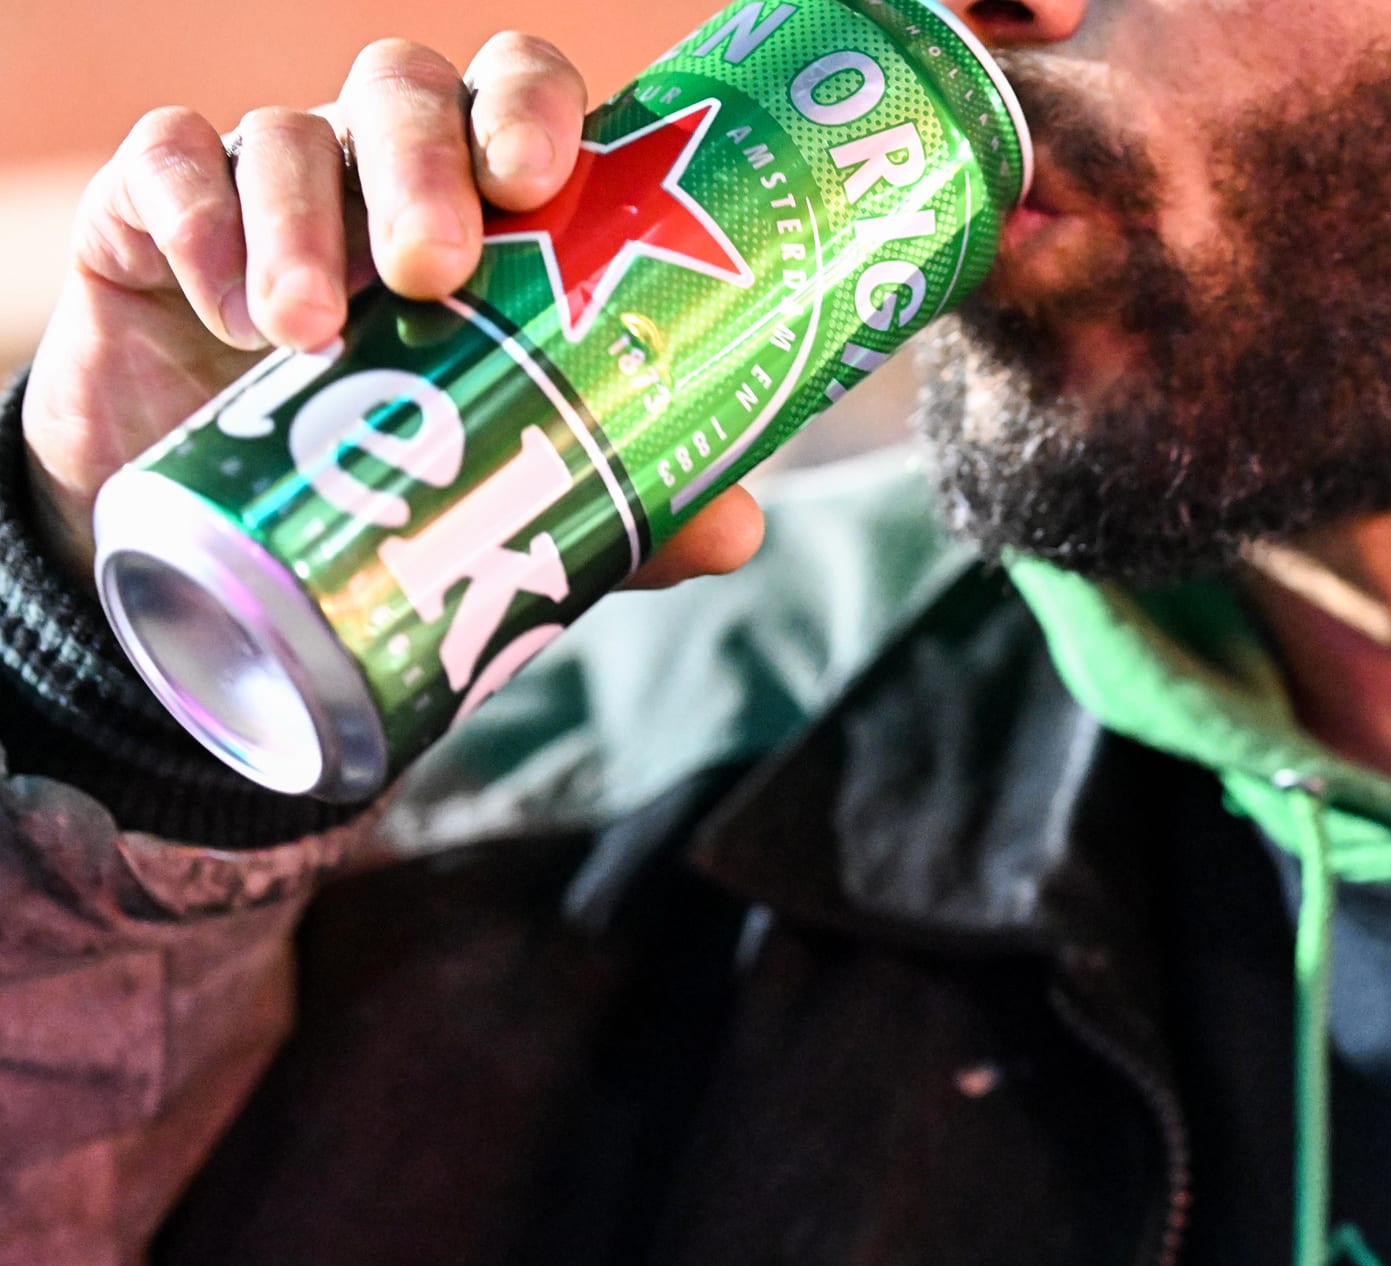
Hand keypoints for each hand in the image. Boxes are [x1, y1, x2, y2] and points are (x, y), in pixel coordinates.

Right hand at [19, 34, 762, 593]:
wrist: (220, 545)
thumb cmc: (399, 475)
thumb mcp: (515, 492)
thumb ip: (623, 491)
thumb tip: (735, 529)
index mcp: (486, 205)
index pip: (519, 99)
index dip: (532, 109)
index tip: (539, 177)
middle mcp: (378, 168)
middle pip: (406, 92)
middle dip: (424, 162)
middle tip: (435, 266)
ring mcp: (266, 184)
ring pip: (285, 135)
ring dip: (303, 221)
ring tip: (310, 330)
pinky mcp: (153, 219)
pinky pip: (170, 171)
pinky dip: (201, 227)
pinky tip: (226, 309)